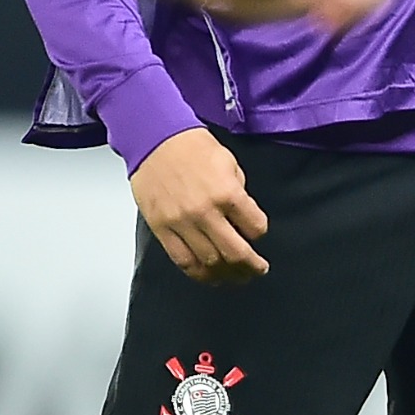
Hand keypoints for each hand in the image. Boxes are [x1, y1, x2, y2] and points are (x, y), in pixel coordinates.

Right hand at [131, 128, 269, 284]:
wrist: (155, 138)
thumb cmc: (191, 146)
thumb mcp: (228, 162)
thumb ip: (239, 192)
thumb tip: (242, 217)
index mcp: (227, 192)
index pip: (255, 228)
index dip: (259, 232)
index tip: (256, 233)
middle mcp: (206, 212)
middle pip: (236, 253)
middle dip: (251, 266)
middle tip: (257, 270)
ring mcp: (182, 223)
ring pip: (210, 263)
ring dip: (227, 274)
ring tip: (236, 277)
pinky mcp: (162, 229)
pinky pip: (183, 260)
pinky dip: (199, 273)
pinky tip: (209, 275)